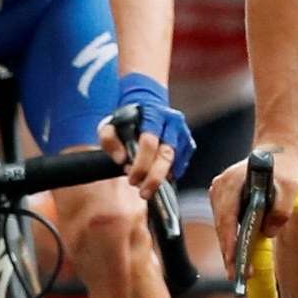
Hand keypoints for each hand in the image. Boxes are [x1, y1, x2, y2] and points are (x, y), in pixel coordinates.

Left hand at [102, 72, 193, 194]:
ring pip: (177, 160)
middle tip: (143, 192)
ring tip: (148, 189)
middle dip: (154, 177)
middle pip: (167, 154)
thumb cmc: (126, 119)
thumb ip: (109, 139)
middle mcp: (172, 122)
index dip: (141, 164)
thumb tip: (121, 160)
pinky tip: (159, 181)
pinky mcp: (188, 143)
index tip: (131, 179)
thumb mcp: (109, 124)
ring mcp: (182, 132)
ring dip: (162, 178)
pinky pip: (182, 163)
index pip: (149, 142)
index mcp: (153, 114)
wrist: (146, 105)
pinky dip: (171, 174)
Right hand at [208, 139, 297, 275]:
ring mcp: (218, 193)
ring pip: (221, 227)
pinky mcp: (222, 198)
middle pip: (221, 227)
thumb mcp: (290, 186)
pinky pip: (224, 222)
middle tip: (237, 277)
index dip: (230, 245)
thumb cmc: (283, 167)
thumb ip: (281, 209)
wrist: (276, 151)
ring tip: (238, 269)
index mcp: (231, 184)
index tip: (235, 264)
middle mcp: (219, 189)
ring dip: (229, 247)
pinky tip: (239, 253)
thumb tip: (268, 232)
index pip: (227, 220)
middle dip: (229, 253)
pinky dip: (231, 238)